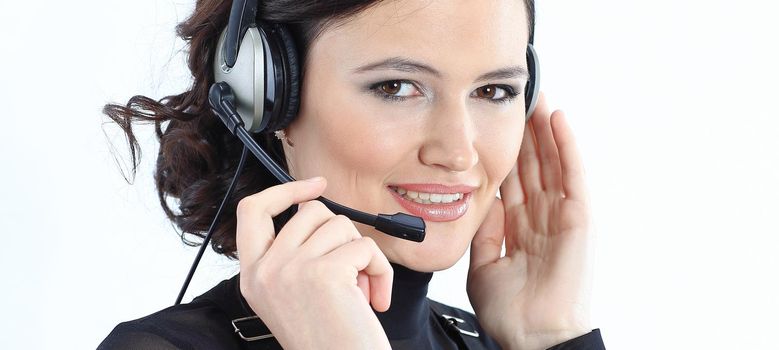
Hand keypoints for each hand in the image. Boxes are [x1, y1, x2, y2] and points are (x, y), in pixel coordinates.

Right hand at [236, 177, 392, 348]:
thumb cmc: (327, 340)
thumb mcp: (292, 293)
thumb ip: (293, 253)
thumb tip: (315, 207)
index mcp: (252, 275)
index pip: (252, 210)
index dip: (284, 191)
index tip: (314, 185)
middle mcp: (265, 271)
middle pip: (310, 211)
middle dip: (341, 234)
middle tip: (349, 268)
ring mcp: (291, 270)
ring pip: (341, 225)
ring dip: (362, 255)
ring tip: (360, 289)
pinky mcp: (325, 273)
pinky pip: (365, 247)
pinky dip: (380, 270)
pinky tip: (374, 297)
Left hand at [467, 93, 593, 349]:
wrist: (532, 336)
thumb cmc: (512, 311)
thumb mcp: (484, 265)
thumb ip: (485, 232)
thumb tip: (480, 201)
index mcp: (521, 227)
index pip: (514, 179)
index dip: (506, 151)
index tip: (495, 123)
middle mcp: (543, 217)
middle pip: (534, 165)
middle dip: (526, 132)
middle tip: (517, 96)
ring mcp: (562, 216)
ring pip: (553, 162)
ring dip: (546, 129)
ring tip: (538, 95)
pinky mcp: (579, 219)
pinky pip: (573, 176)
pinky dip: (567, 147)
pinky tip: (559, 119)